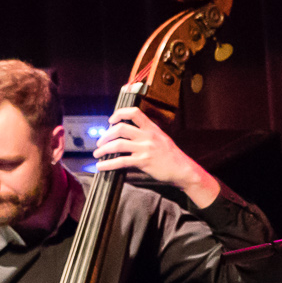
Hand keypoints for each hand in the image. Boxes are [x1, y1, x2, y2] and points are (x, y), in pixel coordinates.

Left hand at [93, 109, 220, 206]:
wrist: (184, 170)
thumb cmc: (172, 156)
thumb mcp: (161, 139)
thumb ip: (147, 134)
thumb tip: (130, 135)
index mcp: (151, 128)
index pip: (133, 112)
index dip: (119, 113)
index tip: (111, 120)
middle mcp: (147, 136)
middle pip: (120, 128)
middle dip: (106, 135)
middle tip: (100, 142)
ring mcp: (145, 148)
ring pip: (118, 144)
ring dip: (103, 149)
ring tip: (97, 154)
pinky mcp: (144, 162)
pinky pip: (121, 161)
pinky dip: (108, 164)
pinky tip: (101, 166)